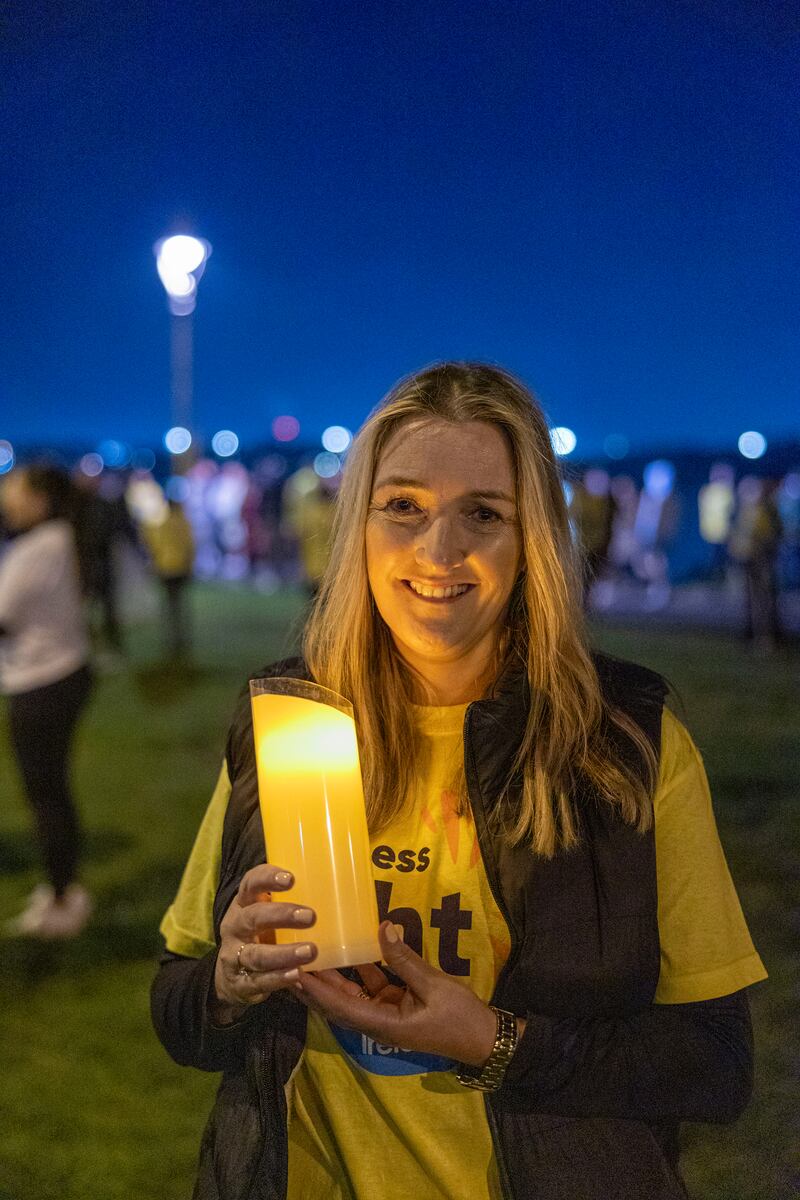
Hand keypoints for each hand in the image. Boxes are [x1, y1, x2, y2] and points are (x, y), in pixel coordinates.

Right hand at [212, 864, 316, 1021]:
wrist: (229, 976)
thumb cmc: (260, 934)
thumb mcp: (267, 914)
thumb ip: (293, 902)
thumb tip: (341, 889)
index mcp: (244, 903)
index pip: (250, 883)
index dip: (267, 878)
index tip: (290, 879)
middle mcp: (235, 927)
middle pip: (253, 917)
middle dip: (281, 915)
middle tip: (310, 916)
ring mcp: (234, 956)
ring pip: (256, 954)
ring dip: (284, 953)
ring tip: (310, 951)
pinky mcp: (239, 983)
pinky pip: (259, 981)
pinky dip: (278, 978)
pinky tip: (296, 974)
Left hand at [296, 921, 497, 1065]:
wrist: (483, 1038)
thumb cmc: (459, 1017)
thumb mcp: (433, 986)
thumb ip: (405, 959)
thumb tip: (383, 928)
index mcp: (382, 1024)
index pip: (340, 1007)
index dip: (316, 991)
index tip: (294, 974)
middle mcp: (377, 1022)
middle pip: (337, 1004)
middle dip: (314, 985)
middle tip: (289, 960)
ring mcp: (385, 1014)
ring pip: (350, 995)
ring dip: (331, 978)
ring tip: (309, 953)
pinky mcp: (395, 1005)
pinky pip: (370, 989)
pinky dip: (357, 973)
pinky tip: (346, 952)